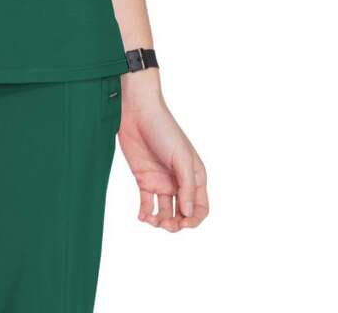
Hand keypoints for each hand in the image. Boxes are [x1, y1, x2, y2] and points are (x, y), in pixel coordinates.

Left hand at [115, 82, 208, 230]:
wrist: (137, 112)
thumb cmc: (164, 129)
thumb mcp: (181, 157)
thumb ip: (186, 186)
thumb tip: (188, 214)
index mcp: (194, 176)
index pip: (200, 207)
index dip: (194, 219)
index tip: (184, 222)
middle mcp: (179, 182)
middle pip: (183, 214)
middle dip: (176, 224)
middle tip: (165, 224)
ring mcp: (161, 181)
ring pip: (165, 212)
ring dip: (160, 222)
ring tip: (152, 220)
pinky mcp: (144, 179)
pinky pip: (147, 203)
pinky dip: (145, 213)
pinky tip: (142, 216)